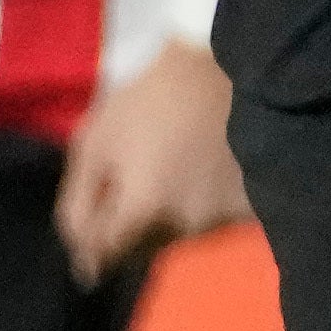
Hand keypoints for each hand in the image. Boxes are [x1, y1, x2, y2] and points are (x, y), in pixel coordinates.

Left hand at [53, 39, 249, 280]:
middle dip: (133, 225)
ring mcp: (222, 218)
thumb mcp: (94, 142)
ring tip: (175, 166)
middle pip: (144, 250)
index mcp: (143, 209)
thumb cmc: (150, 98)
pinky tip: (206, 169)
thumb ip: (77, 206)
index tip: (104, 206)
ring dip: (169, 214)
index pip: (107, 255)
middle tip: (139, 178)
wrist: (228, 63)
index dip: (96, 234)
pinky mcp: (252, 207)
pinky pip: (216, 221)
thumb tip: (85, 268)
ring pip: (180, 237)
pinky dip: (205, 204)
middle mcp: (185, 225)